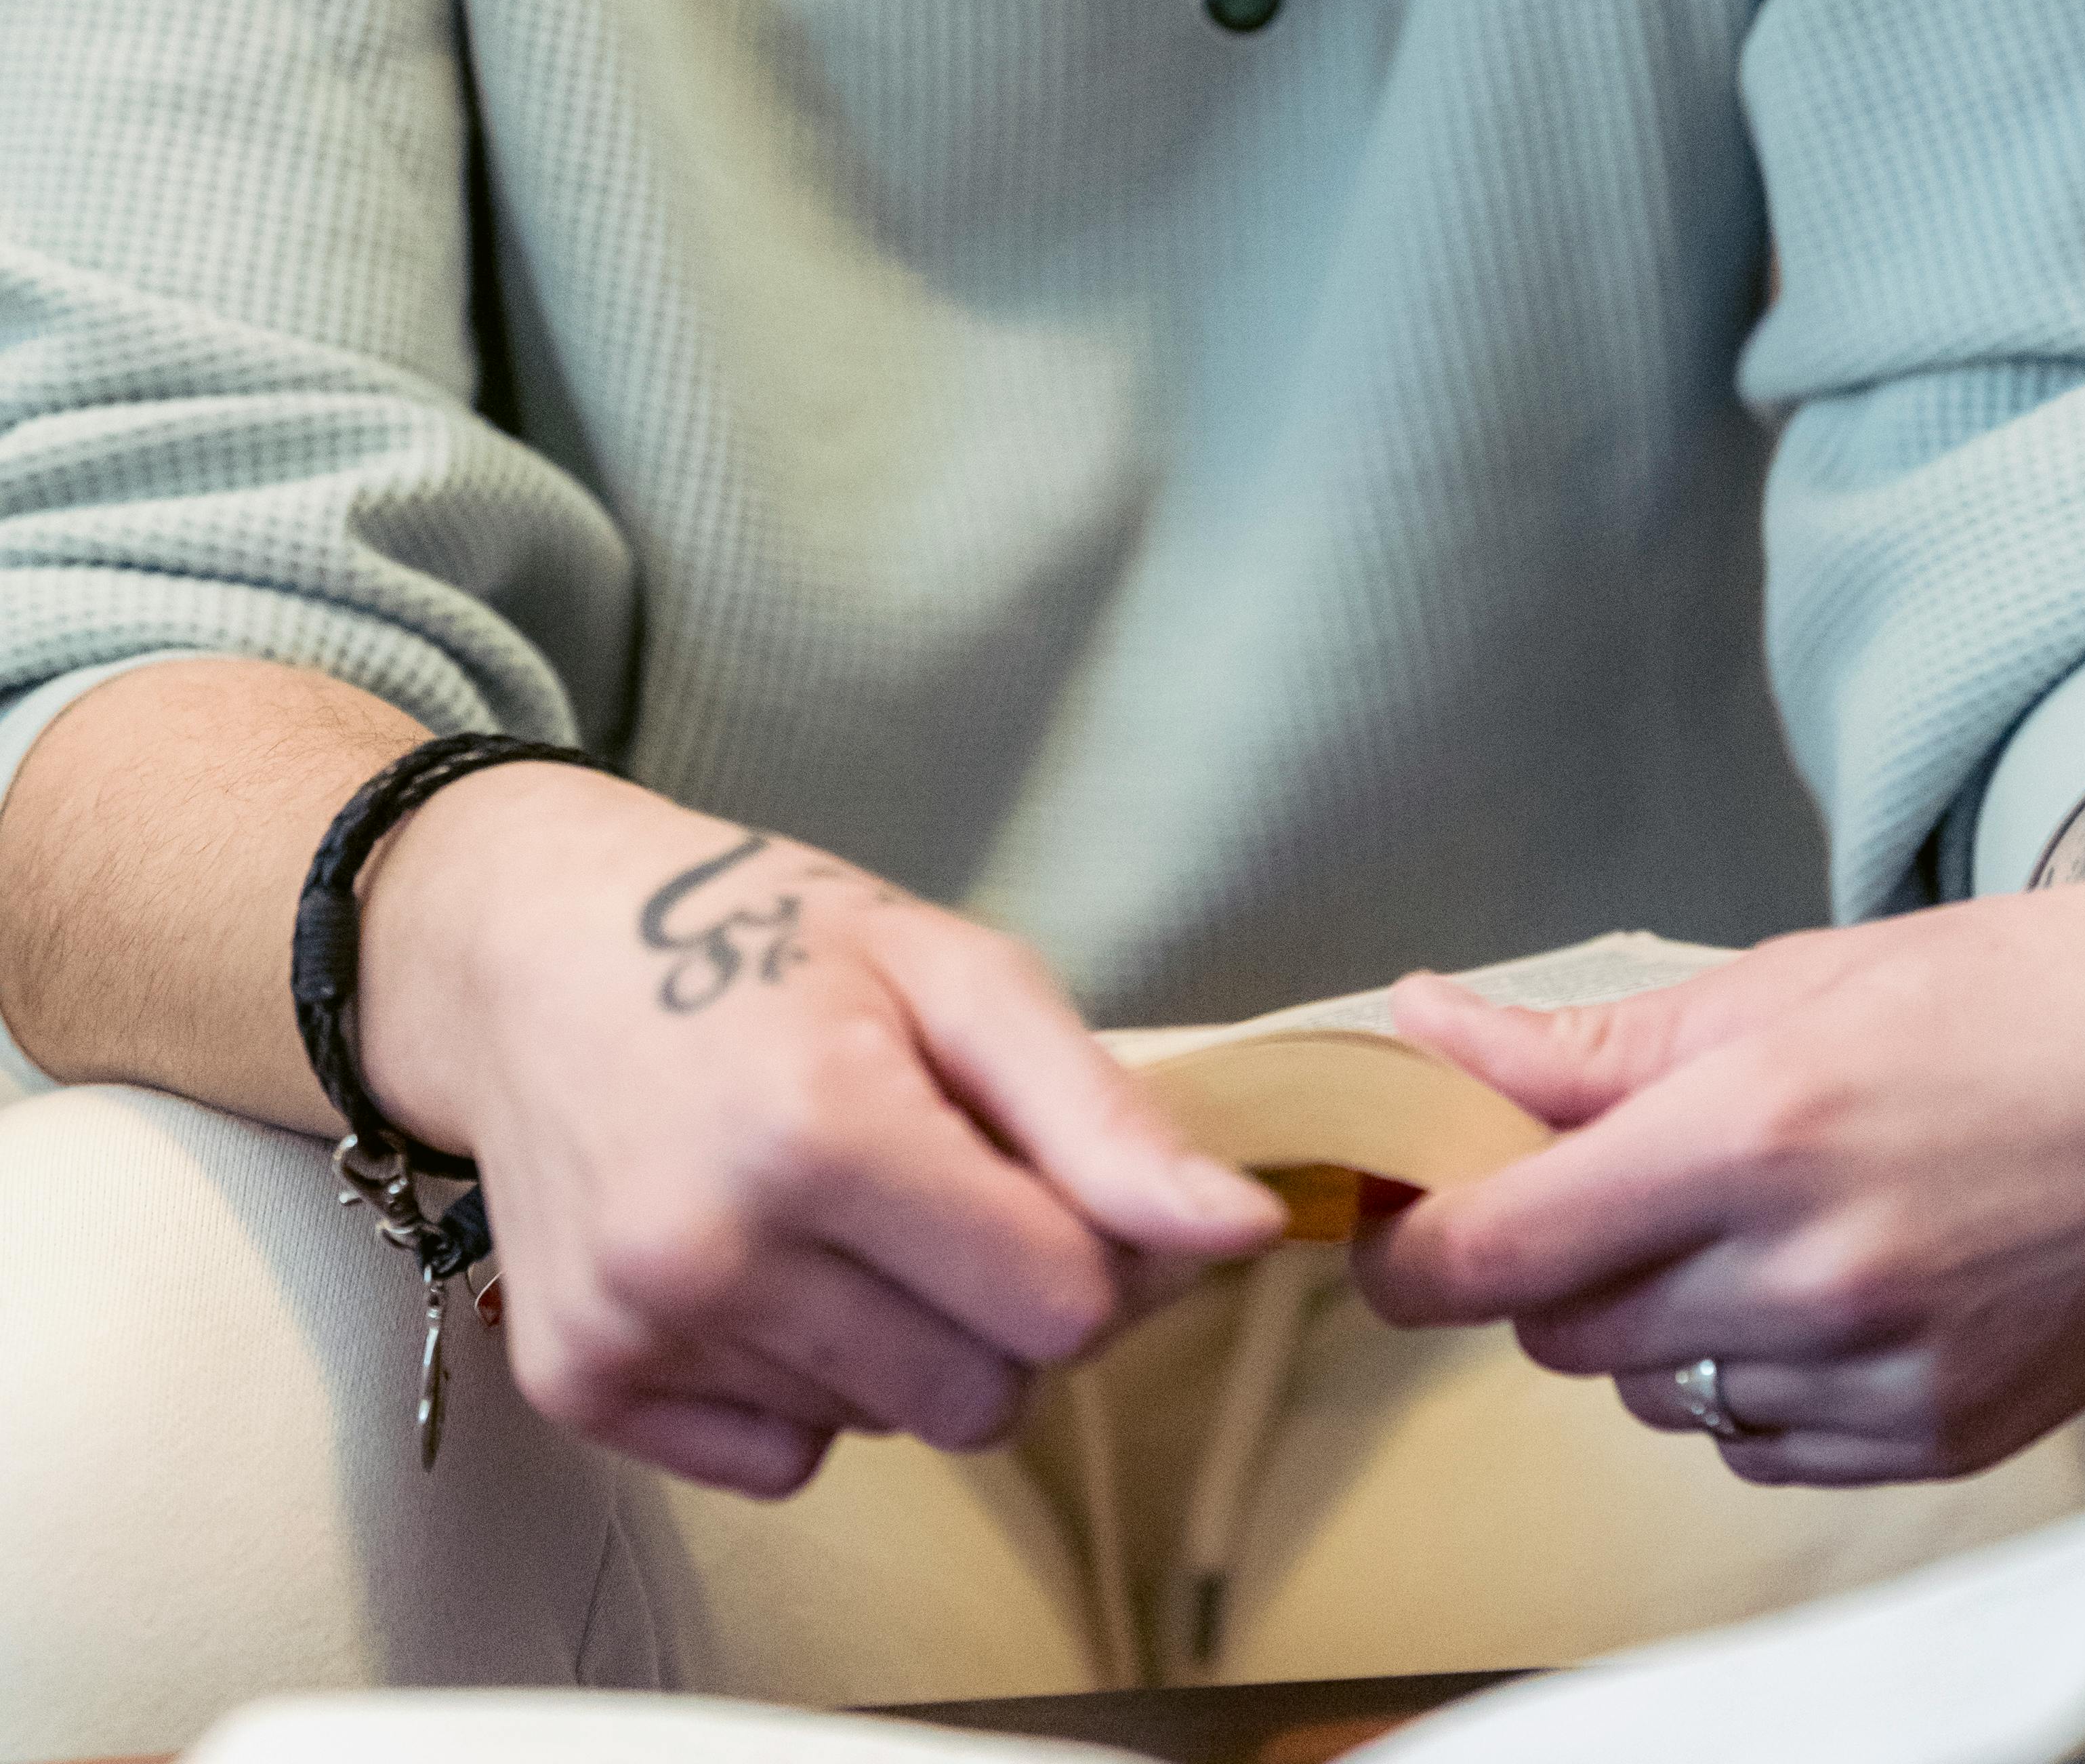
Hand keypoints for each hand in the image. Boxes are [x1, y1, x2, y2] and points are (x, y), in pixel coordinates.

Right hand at [357, 769, 1282, 1497]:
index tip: (1061, 1180)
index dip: (1098, 1250)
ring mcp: (638, 1325)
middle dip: (1003, 1305)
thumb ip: (1103, 1113)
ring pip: (890, 1428)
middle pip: (986, 1391)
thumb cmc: (756, 940)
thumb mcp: (953, 968)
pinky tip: (760, 1258)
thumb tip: (1239, 1229)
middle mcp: (716, 1245)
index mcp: (825, 1123)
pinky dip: (801, 1381)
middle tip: (944, 1187)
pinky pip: (781, 1460)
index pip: (1064, 1303)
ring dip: (902, 1337)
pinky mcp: (581, 1382)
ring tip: (837, 1202)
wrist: (530, 953)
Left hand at [1352, 866, 2084, 1483]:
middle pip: (1567, 1333)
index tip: (1386, 1229)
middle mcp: (1813, 1272)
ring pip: (1661, 1396)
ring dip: (1655, 1328)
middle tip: (1593, 1190)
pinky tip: (1815, 1294)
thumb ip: (1590, 1042)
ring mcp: (1885, 1373)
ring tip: (1744, 1226)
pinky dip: (1751, 1384)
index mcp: (1757, 1130)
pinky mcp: (1944, 1439)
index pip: (1505, 1251)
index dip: (1411, 1254)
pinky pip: (1764, 1447)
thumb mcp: (1788, 981)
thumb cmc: (2011, 996)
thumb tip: (1425, 1032)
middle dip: (1545, 1269)